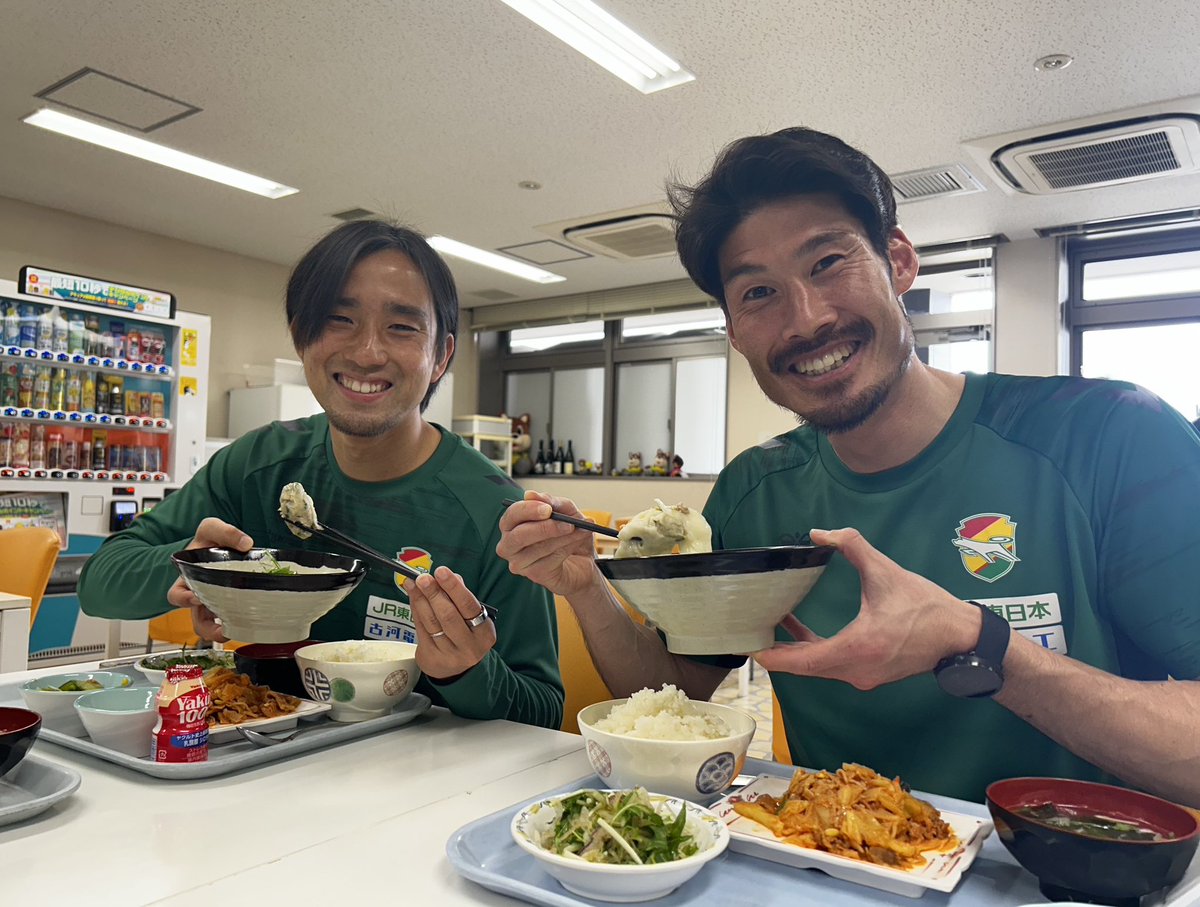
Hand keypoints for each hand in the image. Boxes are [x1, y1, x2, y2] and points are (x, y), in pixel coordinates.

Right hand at [166, 517, 253, 642]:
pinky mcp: (231, 604)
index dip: (184, 599)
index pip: (176, 595)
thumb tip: (245, 543)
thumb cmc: (209, 539)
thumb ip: (225, 532)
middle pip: (196, 620)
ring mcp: (215, 602)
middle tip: (222, 629)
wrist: (222, 543)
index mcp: (188, 578)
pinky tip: (251, 623)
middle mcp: (199, 594)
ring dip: (222, 632)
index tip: (196, 599)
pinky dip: (239, 624)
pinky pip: (231, 620)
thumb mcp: (211, 528)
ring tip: (236, 633)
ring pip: (213, 626)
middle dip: (207, 628)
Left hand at [408, 566, 495, 679]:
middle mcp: (469, 646)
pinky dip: (416, 610)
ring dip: (420, 600)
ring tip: (412, 583)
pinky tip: (413, 597)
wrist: (457, 670)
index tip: (441, 571)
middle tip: (423, 577)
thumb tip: (451, 576)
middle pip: (448, 616)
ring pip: (432, 623)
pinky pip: (421, 629)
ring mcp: (450, 654)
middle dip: (434, 593)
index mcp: (484, 633)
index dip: (454, 588)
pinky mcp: (432, 657)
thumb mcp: (471, 618)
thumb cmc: (465, 634)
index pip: (469, 606)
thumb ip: (461, 598)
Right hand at [496, 491, 600, 596]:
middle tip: (568, 523)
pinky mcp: (534, 575)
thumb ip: (551, 502)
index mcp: (512, 525)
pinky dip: (567, 548)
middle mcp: (509, 545)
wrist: (583, 561)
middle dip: (545, 528)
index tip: (548, 509)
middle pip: (518, 536)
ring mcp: (520, 563)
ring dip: (564, 537)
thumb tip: (530, 494)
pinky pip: (550, 560)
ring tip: (581, 530)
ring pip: (539, 548)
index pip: (511, 516)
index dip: (528, 511)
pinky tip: (576, 543)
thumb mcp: (566, 512)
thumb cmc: (568, 534)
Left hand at [753, 528, 981, 688]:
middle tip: (754, 637)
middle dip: (780, 653)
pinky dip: (816, 652)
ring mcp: (864, 677)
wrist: (959, 636)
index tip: (754, 651)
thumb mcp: (885, 571)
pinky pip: (834, 666)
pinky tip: (804, 634)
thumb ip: (852, 546)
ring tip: (774, 630)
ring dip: (798, 652)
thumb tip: (819, 533)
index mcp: (857, 648)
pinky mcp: (871, 674)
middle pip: (807, 668)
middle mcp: (857, 670)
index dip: (777, 657)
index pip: (805, 661)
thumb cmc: (925, 606)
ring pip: (820, 668)